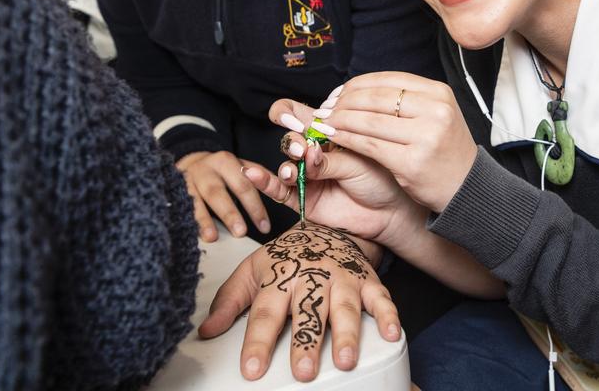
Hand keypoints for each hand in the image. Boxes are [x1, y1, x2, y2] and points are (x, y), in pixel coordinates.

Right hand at [176, 151, 270, 241]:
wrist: (187, 160)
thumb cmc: (219, 170)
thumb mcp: (238, 166)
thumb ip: (257, 178)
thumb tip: (283, 191)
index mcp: (226, 162)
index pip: (244, 185)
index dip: (255, 207)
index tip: (265, 227)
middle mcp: (205, 169)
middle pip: (219, 192)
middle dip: (230, 213)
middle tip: (241, 233)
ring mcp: (186, 179)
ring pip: (195, 199)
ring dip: (204, 219)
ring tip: (212, 237)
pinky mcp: (172, 189)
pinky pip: (179, 205)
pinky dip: (185, 219)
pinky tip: (188, 232)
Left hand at [199, 223, 399, 381]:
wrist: (326, 227)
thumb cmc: (287, 255)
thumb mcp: (253, 270)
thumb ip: (230, 300)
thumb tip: (206, 331)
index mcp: (280, 277)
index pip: (266, 313)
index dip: (257, 342)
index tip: (252, 369)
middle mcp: (312, 278)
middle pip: (308, 313)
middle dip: (306, 342)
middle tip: (303, 371)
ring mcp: (342, 279)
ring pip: (344, 309)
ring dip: (346, 335)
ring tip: (344, 360)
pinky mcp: (367, 281)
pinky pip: (381, 299)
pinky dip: (389, 316)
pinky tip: (392, 335)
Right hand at [239, 99, 420, 247]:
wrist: (390, 213)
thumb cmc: (380, 178)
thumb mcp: (357, 162)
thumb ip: (330, 158)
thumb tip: (306, 151)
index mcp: (327, 134)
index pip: (298, 116)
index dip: (287, 114)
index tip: (289, 118)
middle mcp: (313, 152)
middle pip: (290, 139)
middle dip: (292, 142)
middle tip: (302, 149)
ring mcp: (307, 176)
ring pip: (285, 164)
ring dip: (287, 164)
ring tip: (295, 170)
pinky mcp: (302, 199)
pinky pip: (278, 190)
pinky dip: (265, 182)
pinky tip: (255, 175)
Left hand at [286, 72, 477, 211]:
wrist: (466, 188)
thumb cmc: (443, 150)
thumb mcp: (435, 115)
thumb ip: (406, 100)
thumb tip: (357, 90)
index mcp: (439, 92)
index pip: (387, 80)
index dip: (356, 85)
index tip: (337, 93)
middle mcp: (435, 110)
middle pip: (376, 98)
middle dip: (343, 102)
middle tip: (325, 108)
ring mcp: (426, 136)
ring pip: (369, 121)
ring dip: (340, 120)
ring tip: (324, 122)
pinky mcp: (412, 162)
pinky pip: (369, 145)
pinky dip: (347, 139)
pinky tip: (334, 138)